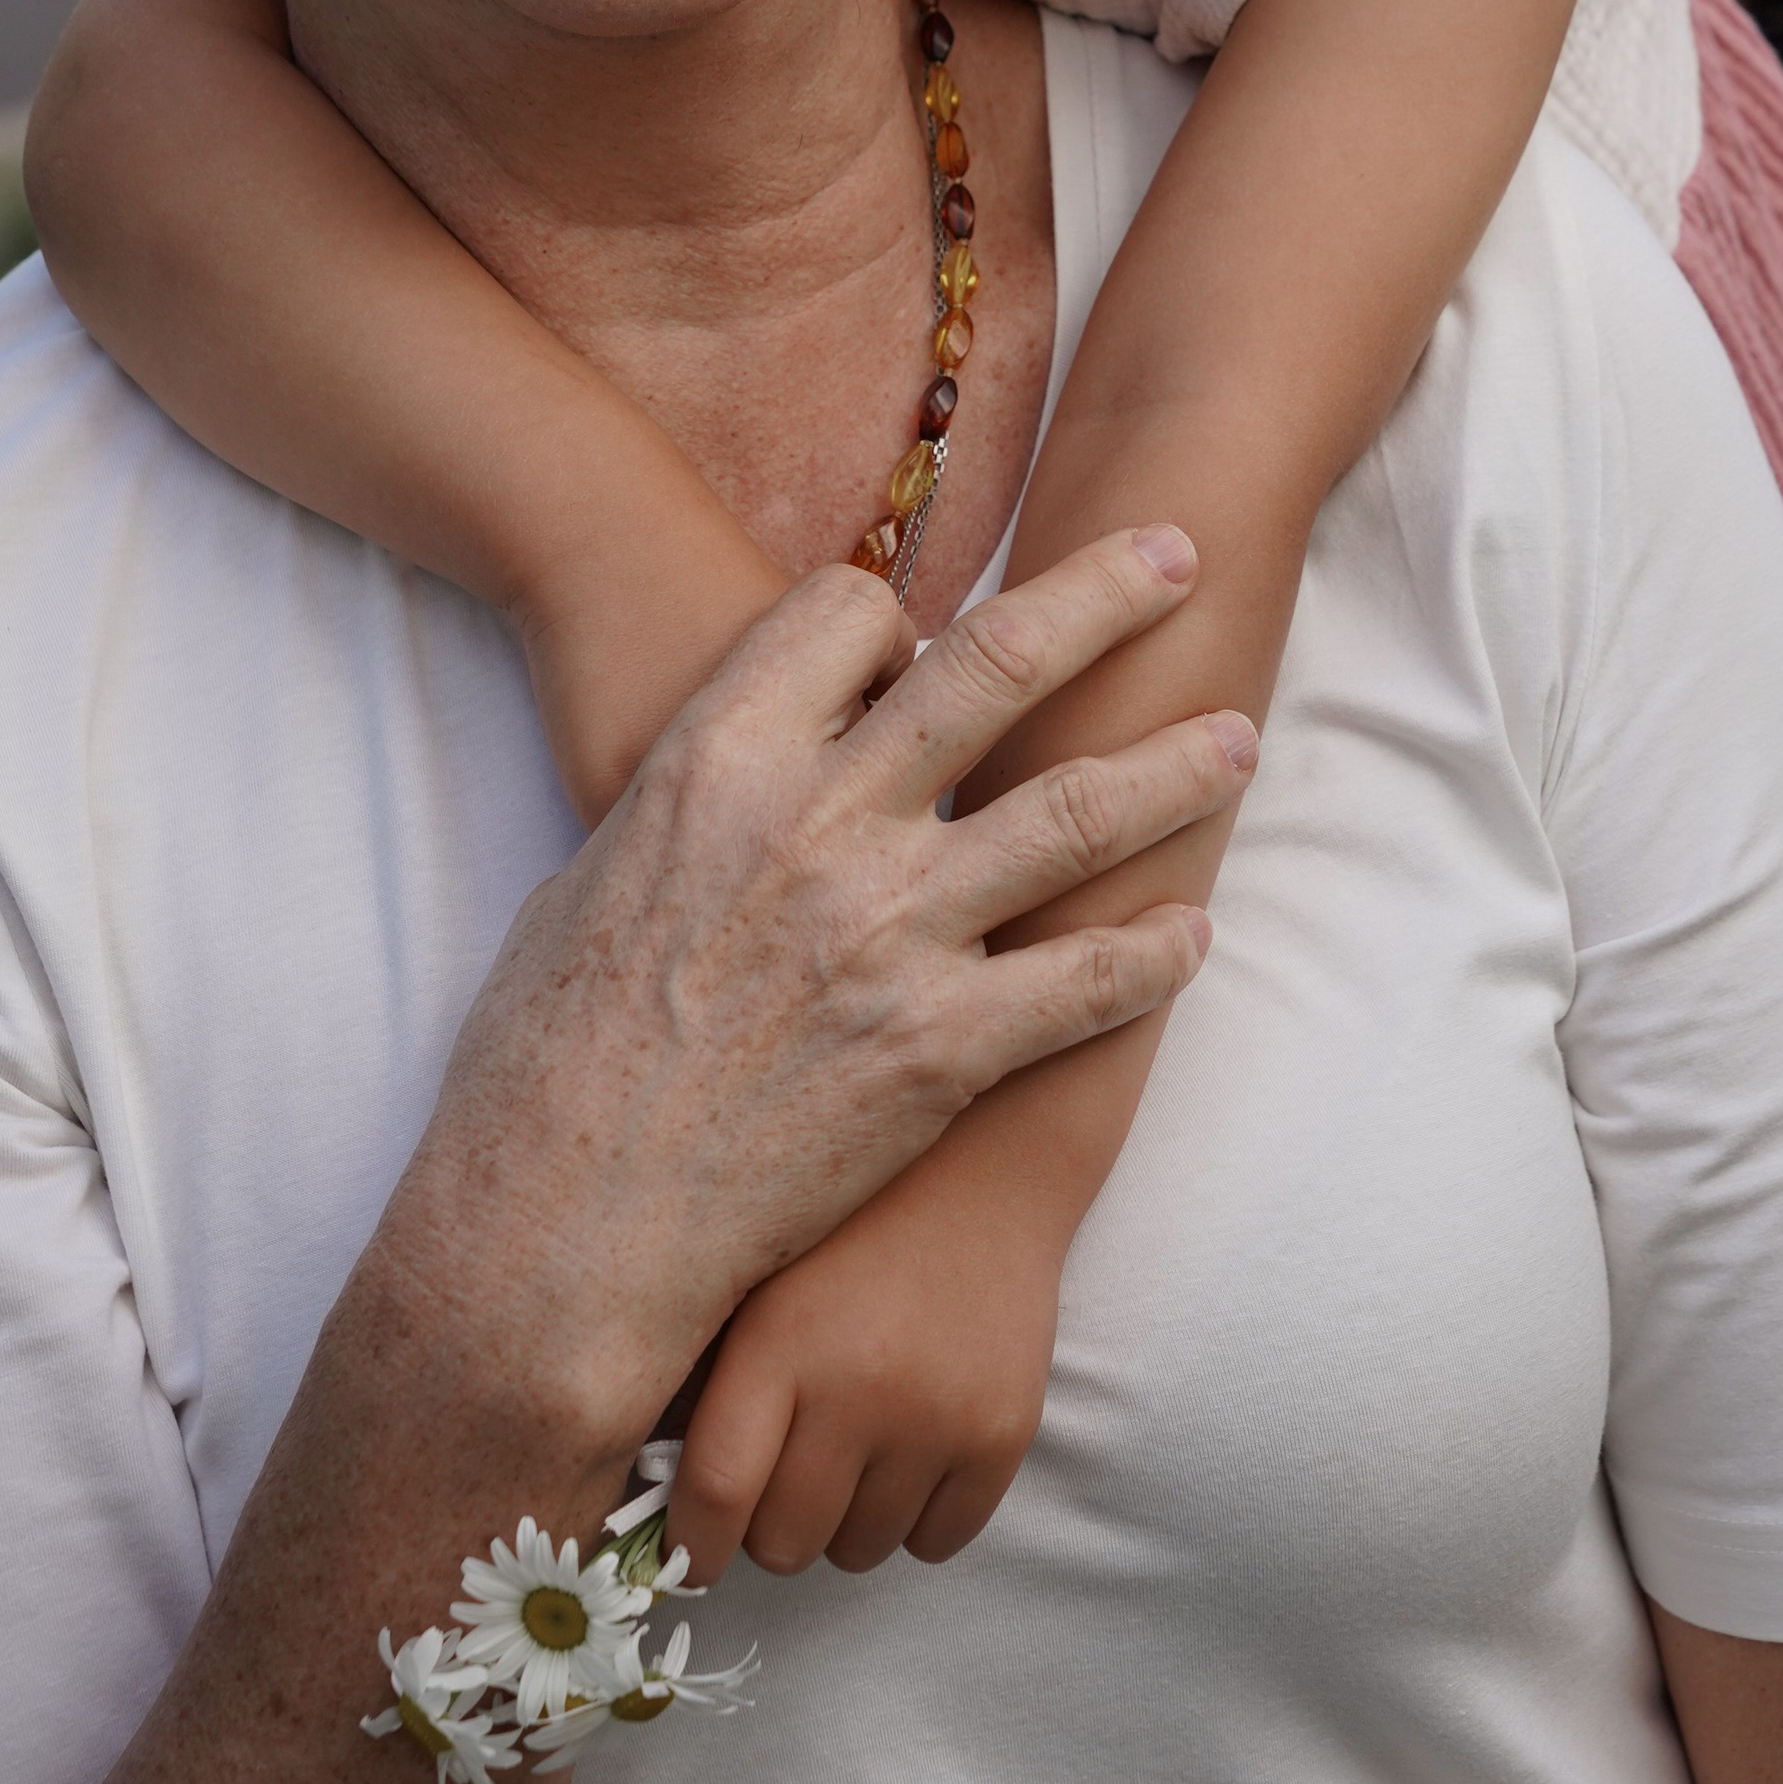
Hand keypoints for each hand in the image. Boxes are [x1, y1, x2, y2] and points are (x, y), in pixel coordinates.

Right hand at [381, 526, 1256, 1458]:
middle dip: (1107, 596)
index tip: (922, 647)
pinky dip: (1149, 953)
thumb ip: (703, 796)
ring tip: (1236, 737)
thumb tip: (758, 762)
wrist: (558, 1227)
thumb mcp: (600, 866)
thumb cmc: (546, 1056)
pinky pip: (1083, 984)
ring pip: (1074, 811)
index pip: (857, 613)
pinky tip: (1189, 933)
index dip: (898, 619)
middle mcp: (822, 820)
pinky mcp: (940, 1050)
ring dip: (1171, 767)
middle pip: (999, 660)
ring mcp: (891, 932)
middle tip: (1178, 556)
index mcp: (723, 755)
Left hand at [675, 1145, 1072, 1583]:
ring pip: (858, 1553)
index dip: (689, 1546)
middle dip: (767, 1526)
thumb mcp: (753, 1279)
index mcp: (781, 1339)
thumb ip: (703, 1384)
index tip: (686, 1554)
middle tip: (780, 1474)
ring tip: (851, 1445)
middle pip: (784, 1543)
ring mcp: (938, 1418)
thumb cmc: (845, 1225)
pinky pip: (935, 1545)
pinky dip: (912, 1519)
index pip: (717, 1492)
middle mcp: (860, 1386)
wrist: (982, 1170)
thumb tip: (657, 1502)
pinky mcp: (1001, 1436)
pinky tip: (907, 1451)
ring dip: (842, 1521)